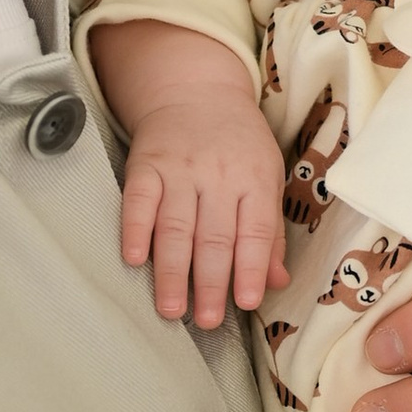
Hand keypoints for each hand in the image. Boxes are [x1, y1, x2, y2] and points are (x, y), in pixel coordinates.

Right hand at [118, 91, 287, 328]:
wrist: (195, 91)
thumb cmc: (238, 144)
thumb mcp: (268, 178)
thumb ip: (270, 232)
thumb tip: (276, 281)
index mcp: (254, 179)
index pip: (254, 232)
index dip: (250, 269)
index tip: (246, 302)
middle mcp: (217, 175)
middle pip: (213, 237)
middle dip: (211, 283)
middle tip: (207, 320)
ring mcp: (179, 169)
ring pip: (175, 227)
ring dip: (172, 272)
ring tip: (171, 308)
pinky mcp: (145, 164)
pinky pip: (138, 201)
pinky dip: (134, 230)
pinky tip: (134, 259)